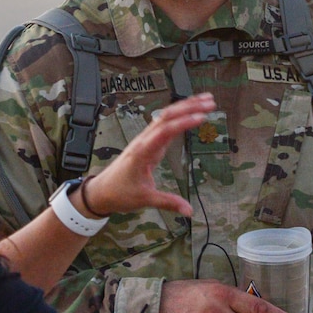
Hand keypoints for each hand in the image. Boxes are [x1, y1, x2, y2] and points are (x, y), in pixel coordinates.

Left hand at [75, 94, 214, 218]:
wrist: (102, 191)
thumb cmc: (119, 193)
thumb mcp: (144, 199)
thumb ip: (168, 203)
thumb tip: (189, 211)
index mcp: (142, 152)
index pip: (165, 131)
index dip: (183, 123)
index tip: (202, 117)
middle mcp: (144, 141)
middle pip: (167, 116)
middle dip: (189, 106)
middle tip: (210, 102)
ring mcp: (145, 140)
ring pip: (166, 116)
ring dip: (185, 106)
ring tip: (206, 100)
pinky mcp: (148, 143)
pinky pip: (164, 124)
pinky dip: (179, 115)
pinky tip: (191, 111)